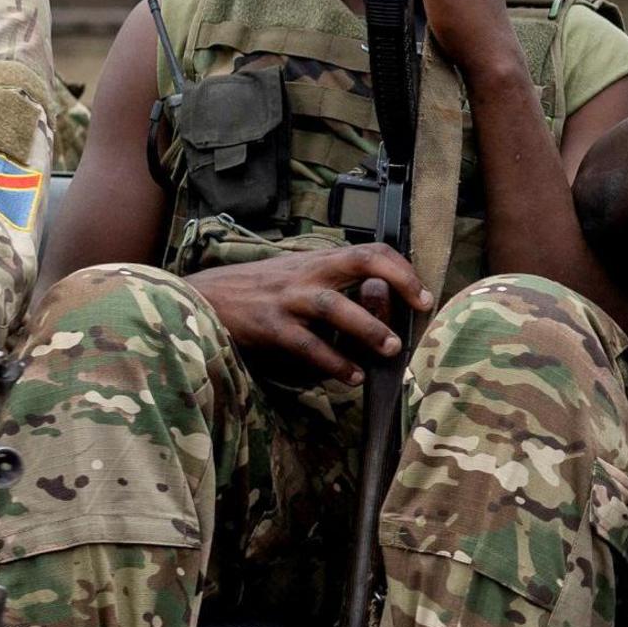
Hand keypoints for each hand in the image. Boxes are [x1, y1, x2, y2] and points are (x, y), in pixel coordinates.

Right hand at [191, 244, 426, 386]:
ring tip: (390, 350)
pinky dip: (332, 362)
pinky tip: (351, 376)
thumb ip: (332, 283)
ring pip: (335, 306)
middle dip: (396, 281)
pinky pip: (307, 345)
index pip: (369, 250)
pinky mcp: (271, 327)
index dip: (401, 267)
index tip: (422, 294)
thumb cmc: (258, 289)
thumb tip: (378, 301)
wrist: (205, 297)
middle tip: (420, 307)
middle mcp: (307, 273)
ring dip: (367, 328)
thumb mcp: (297, 275)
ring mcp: (288, 299)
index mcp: (317, 261)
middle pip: (360, 261)